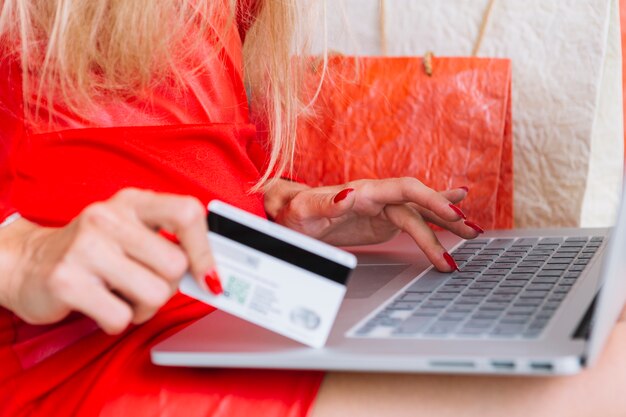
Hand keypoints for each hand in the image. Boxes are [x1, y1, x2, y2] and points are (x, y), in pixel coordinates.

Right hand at [0, 188, 215, 333]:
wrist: (27, 263)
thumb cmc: (92, 250)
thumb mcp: (131, 231)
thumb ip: (169, 241)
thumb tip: (213, 273)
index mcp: (133, 202)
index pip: (188, 213)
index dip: (206, 250)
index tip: (209, 277)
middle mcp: (109, 217)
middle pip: (175, 265)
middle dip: (167, 287)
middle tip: (144, 285)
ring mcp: (86, 247)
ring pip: (155, 294)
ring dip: (144, 308)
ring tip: (122, 296)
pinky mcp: (66, 281)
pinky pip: (121, 318)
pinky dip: (118, 322)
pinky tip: (101, 306)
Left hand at [264, 178, 483, 271]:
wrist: (288, 215)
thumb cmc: (293, 213)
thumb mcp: (302, 210)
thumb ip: (325, 202)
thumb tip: (349, 195)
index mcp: (362, 191)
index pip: (404, 189)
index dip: (430, 199)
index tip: (452, 214)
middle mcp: (376, 197)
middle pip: (418, 203)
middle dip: (445, 216)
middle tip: (470, 231)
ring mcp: (381, 209)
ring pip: (420, 214)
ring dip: (446, 224)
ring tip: (473, 233)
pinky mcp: (381, 221)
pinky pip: (412, 219)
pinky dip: (434, 217)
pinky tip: (454, 213)